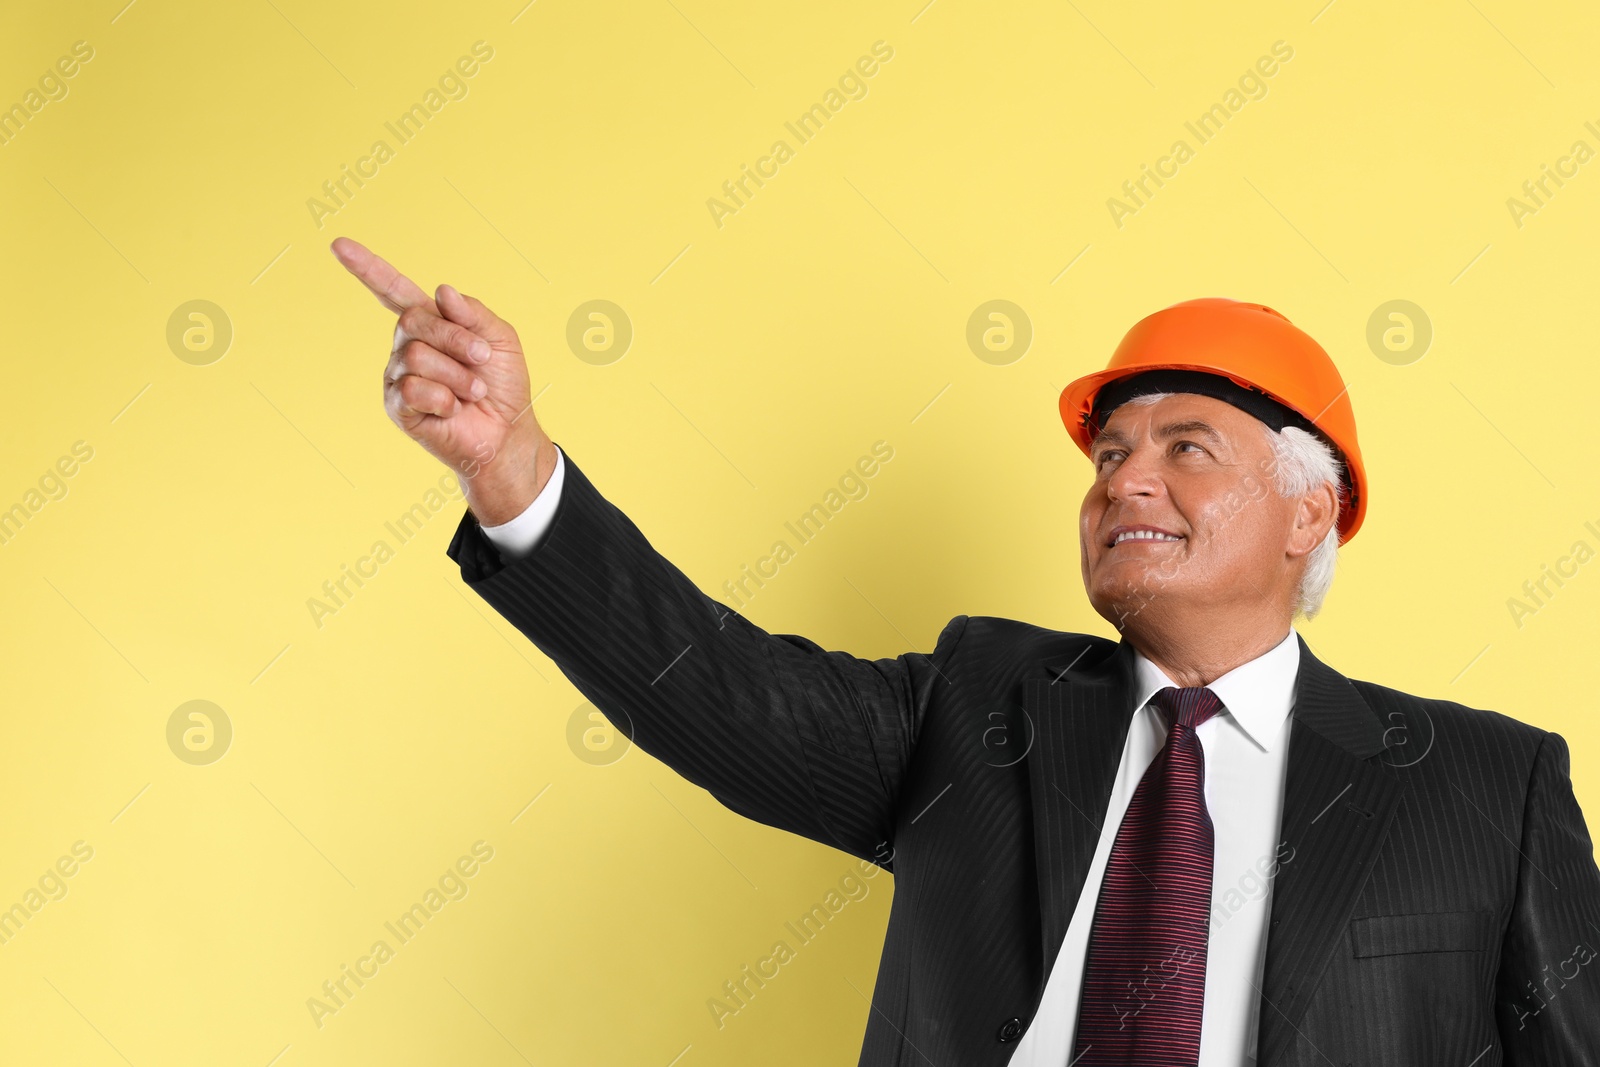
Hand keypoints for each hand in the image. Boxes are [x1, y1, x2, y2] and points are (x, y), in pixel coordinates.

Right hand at [330, 236, 555, 524]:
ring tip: (472, 392)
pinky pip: (414, 389)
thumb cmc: (503, 384)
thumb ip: (473, 313)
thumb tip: (441, 291)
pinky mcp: (398, 405)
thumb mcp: (500, 339)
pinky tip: (452, 409)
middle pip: (414, 321)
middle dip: (456, 339)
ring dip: (458, 375)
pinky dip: (444, 399)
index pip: (392, 290)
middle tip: (483, 360)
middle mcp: (407, 345)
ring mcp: (399, 375)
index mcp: (430, 322)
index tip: (338, 245)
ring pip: (417, 357)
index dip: (367, 268)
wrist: (507, 431)